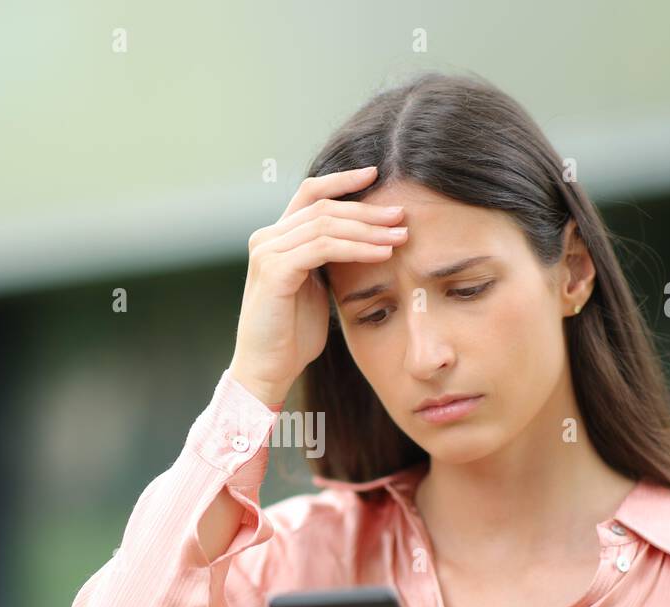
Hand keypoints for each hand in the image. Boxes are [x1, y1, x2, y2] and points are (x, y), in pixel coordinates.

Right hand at [229, 165, 407, 405]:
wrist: (267, 369)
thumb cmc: (292, 335)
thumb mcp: (314, 288)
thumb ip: (327, 261)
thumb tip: (361, 242)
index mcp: (276, 238)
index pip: (309, 193)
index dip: (342, 180)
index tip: (376, 174)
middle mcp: (267, 238)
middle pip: (323, 207)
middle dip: (366, 210)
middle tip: (402, 215)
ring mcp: (267, 252)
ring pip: (325, 225)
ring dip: (368, 229)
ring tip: (399, 236)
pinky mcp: (275, 271)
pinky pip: (322, 248)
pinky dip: (355, 248)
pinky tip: (380, 254)